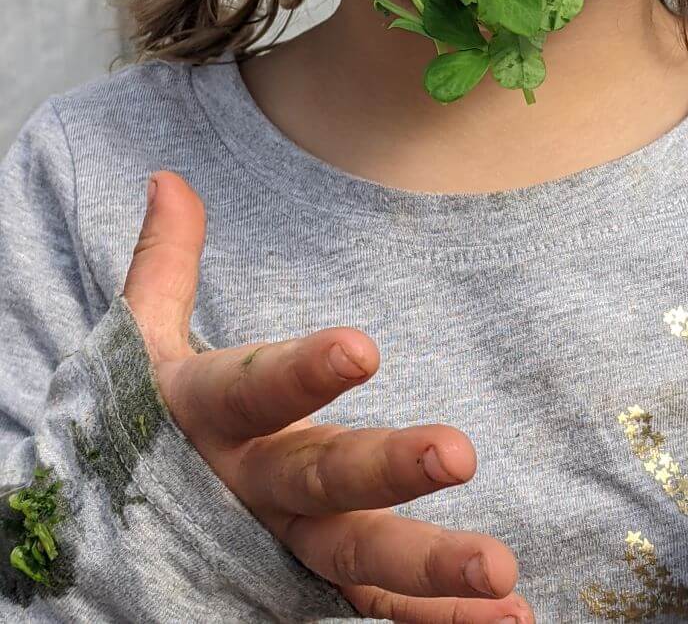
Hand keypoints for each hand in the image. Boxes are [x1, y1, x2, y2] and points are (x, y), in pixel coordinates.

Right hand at [123, 169, 533, 623]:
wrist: (110, 519)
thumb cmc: (152, 411)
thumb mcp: (141, 339)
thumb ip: (167, 262)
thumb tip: (168, 176)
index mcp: (211, 416)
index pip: (257, 387)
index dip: (303, 370)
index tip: (362, 345)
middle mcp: (251, 485)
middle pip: (319, 481)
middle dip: (386, 470)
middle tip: (458, 451)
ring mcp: (283, 545)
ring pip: (355, 562)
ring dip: (431, 572)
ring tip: (502, 574)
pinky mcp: (309, 588)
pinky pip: (372, 611)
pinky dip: (437, 622)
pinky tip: (511, 620)